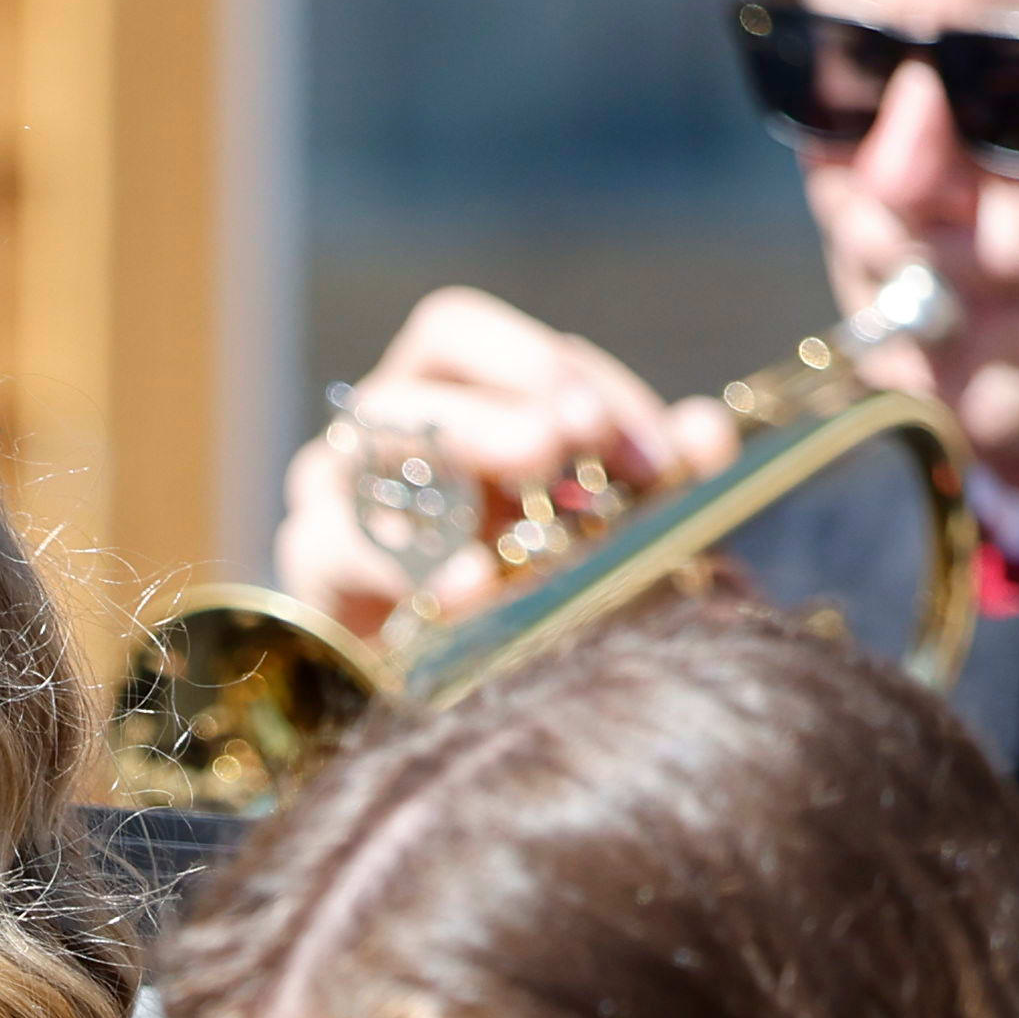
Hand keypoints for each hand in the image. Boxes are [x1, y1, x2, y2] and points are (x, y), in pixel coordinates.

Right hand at [266, 288, 728, 638]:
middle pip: (410, 386)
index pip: (462, 336)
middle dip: (496, 413)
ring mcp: (331, 495)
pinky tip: (470, 587)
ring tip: (521, 516)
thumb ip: (661, 474)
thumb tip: (705, 431)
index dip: (541, 366)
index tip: (630, 440)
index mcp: (436, 389)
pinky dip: (409, 566)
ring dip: (450, 479)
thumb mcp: (615, 518)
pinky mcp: (313, 571)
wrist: (456, 681)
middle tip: (567, 443)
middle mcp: (374, 429)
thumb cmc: (537, 578)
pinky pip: (337, 549)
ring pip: (363, 455)